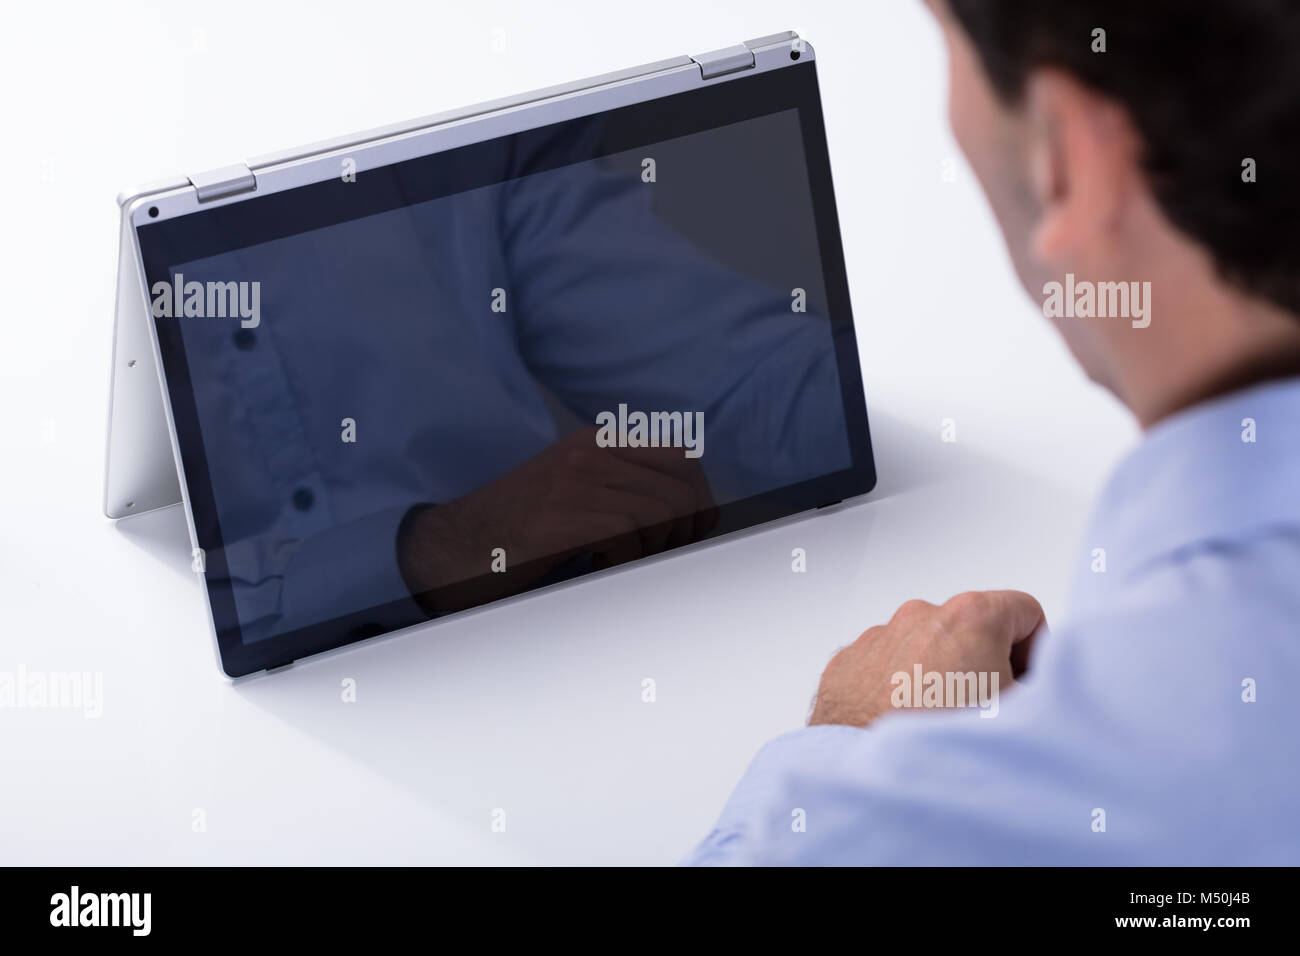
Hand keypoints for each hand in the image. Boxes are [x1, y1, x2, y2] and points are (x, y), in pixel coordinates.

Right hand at [398, 426, 717, 611]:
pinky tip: (597, 568)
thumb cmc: (517, 533)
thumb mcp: (574, 492)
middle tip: (654, 558)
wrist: (448, 549)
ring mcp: (573, 481)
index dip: (697, 503)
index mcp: (596, 441)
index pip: (683, 459)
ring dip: (653, 551)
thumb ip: (624, 489)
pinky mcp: (559, 516)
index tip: (684, 536)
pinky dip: (624, 561)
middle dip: (684, 533)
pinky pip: (629, 535)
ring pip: (662, 513)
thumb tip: (693, 516)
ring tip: (621, 563)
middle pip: (682, 489)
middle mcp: (589, 451)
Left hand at [808, 590, 1045, 726]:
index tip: (1023, 687)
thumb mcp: (1027, 716)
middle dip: (984, 667)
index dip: (1034, 654)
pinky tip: (905, 727)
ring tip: (940, 725)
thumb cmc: (946, 748)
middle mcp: (919, 616)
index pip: (1025, 612)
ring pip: (928, 649)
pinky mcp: (847, 664)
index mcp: (969, 616)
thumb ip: (1044, 686)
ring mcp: (878, 638)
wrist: (874, 786)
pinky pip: (887, 667)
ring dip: (940, 679)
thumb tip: (1040, 685)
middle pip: (974, 631)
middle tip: (983, 715)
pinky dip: (899, 689)